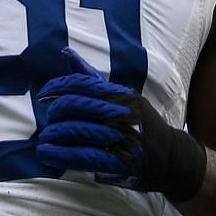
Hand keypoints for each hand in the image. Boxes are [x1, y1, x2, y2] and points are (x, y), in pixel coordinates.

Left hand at [36, 48, 205, 200]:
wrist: (172, 157)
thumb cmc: (141, 124)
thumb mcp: (123, 97)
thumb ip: (92, 78)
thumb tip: (66, 53)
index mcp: (122, 95)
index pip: (84, 83)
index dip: (58, 87)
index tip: (43, 95)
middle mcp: (123, 113)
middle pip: (78, 106)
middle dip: (56, 111)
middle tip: (48, 118)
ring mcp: (122, 137)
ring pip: (78, 130)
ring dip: (55, 134)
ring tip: (43, 139)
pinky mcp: (120, 162)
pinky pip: (84, 156)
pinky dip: (61, 154)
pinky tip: (47, 154)